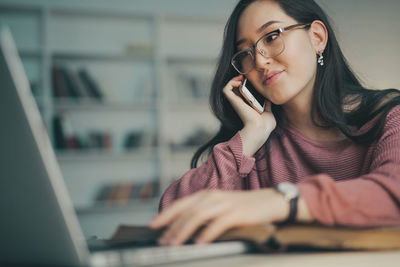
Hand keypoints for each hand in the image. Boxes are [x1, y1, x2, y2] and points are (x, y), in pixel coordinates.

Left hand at [148, 189, 288, 245]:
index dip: (165, 214)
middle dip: (171, 227)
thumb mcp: (220, 206)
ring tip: (175, 244)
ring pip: (197, 216)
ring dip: (183, 231)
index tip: (153, 225)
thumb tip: (185, 227)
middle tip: (162, 241)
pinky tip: (199, 243)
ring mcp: (224, 204)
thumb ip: (204, 212)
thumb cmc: (244, 207)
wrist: (269, 201)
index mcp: (207, 194)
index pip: (181, 204)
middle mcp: (212, 196)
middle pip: (186, 211)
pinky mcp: (236, 213)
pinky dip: (206, 234)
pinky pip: (217, 224)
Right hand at [222, 75, 276, 155]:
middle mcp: (240, 104)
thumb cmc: (265, 125)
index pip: (244, 93)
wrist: (260, 128)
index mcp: (248, 106)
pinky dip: (230, 82)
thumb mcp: (269, 113)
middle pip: (235, 88)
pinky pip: (226, 89)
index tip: (252, 80)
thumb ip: (268, 105)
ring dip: (233, 79)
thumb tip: (269, 98)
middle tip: (246, 77)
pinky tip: (239, 81)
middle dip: (239, 80)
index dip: (246, 85)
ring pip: (228, 87)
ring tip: (242, 77)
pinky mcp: (233, 101)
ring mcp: (236, 102)